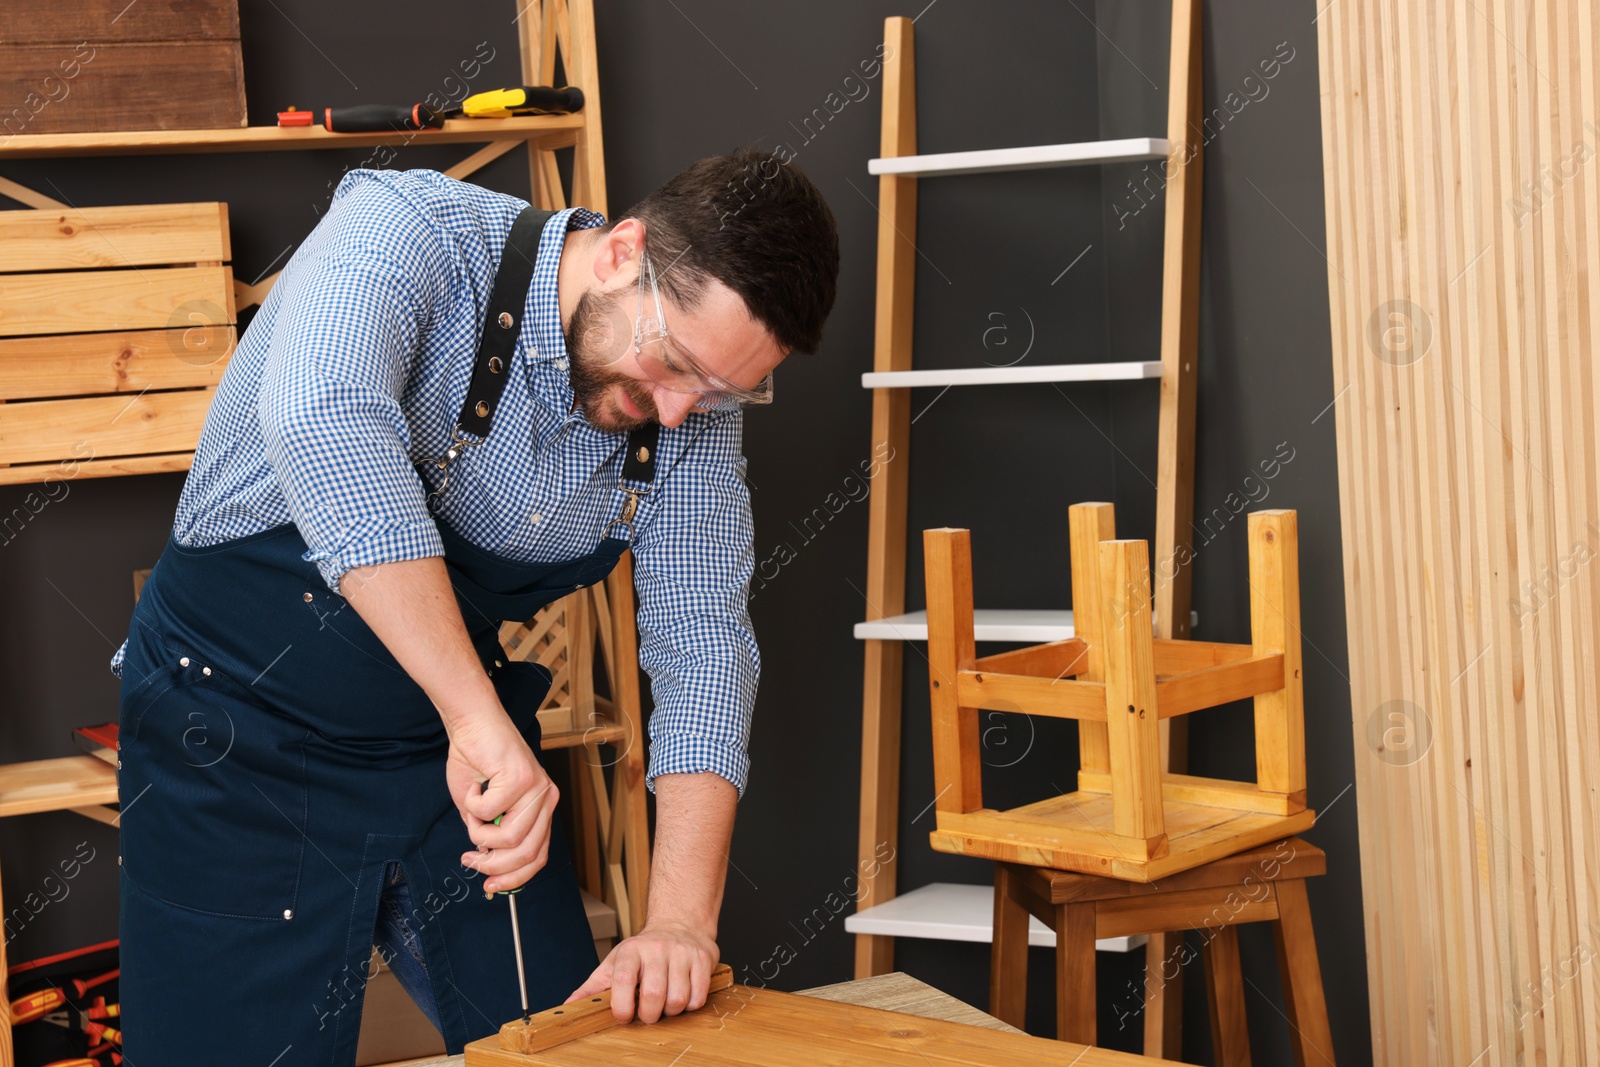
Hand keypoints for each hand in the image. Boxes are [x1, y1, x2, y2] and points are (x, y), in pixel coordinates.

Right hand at [444, 710, 558, 894]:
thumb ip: (490, 838)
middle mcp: (546, 798)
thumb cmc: (476, 762)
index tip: (490, 886)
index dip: (514, 877)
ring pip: (510, 838)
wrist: (472, 724)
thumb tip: (488, 866)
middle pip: (527, 853)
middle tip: (470, 859)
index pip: (539, 856)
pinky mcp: (521, 777)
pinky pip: (490, 812)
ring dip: (480, 834)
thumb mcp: (483, 811)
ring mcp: (537, 788)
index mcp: (543, 807)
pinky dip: (473, 805)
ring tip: (471, 813)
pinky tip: (474, 787)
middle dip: (494, 865)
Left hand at [566, 921, 718, 1023]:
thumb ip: (593, 986)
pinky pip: (698, 997)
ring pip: (677, 1000)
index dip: (622, 1005)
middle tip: (648, 1013)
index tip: (624, 1016)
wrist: (679, 925)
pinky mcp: (703, 959)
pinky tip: (684, 994)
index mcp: (630, 950)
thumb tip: (569, 1005)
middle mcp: (656, 948)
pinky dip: (690, 1005)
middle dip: (649, 1014)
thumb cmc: (643, 951)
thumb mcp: (615, 963)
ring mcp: (682, 953)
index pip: (623, 980)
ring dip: (671, 1011)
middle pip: (653, 995)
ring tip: (666, 1002)